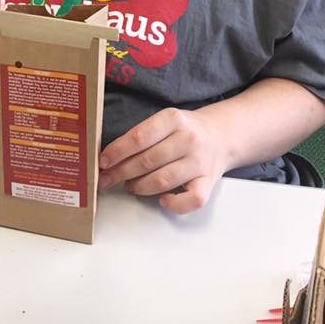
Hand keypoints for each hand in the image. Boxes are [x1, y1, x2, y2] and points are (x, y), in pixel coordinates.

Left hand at [97, 107, 228, 214]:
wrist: (221, 136)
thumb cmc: (185, 130)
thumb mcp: (165, 121)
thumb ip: (142, 135)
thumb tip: (111, 157)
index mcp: (173, 119)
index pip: (139, 137)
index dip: (117, 152)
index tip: (103, 162)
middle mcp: (188, 139)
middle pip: (148, 160)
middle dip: (122, 172)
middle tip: (107, 179)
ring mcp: (200, 162)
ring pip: (163, 180)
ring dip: (140, 187)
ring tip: (129, 186)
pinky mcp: (209, 182)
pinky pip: (191, 200)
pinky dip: (174, 204)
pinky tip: (162, 200)